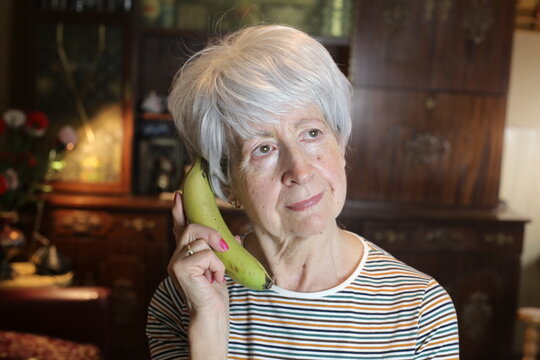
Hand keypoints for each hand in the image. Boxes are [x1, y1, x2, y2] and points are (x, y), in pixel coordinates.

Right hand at [168, 192, 229, 314]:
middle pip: (191, 227)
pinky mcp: (179, 268)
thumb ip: (220, 250)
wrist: (212, 314)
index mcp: (184, 254)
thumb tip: (234, 236)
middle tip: (224, 247)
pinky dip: (216, 266)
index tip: (179, 195)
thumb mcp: (220, 266)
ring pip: (200, 240)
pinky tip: (214, 279)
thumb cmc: (215, 294)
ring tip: (216, 273)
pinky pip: (205, 254)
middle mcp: (176, 256)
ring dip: (216, 257)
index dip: (179, 211)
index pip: (179, 228)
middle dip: (211, 233)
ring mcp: (175, 262)